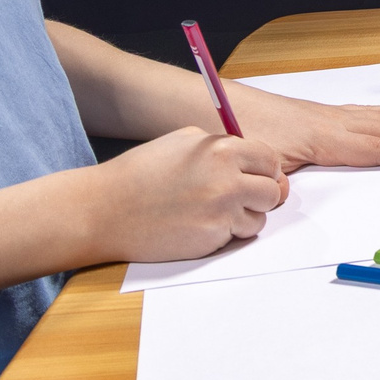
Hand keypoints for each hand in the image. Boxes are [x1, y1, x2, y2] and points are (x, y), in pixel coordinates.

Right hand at [87, 126, 287, 263]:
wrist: (106, 210)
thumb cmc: (141, 172)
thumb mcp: (183, 141)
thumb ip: (222, 146)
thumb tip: (254, 159)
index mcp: (221, 150)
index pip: (269, 160)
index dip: (265, 170)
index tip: (256, 176)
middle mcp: (227, 180)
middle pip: (273, 191)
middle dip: (261, 194)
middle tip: (240, 196)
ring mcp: (221, 212)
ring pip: (260, 217)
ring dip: (245, 216)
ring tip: (214, 210)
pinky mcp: (212, 239)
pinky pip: (237, 236)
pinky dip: (227, 233)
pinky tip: (201, 224)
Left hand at [223, 81, 379, 173]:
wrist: (208, 102)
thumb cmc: (229, 131)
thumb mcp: (251, 162)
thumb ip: (271, 182)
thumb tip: (281, 194)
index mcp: (318, 137)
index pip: (370, 147)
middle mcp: (328, 122)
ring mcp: (324, 115)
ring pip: (378, 118)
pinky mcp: (316, 114)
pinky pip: (362, 113)